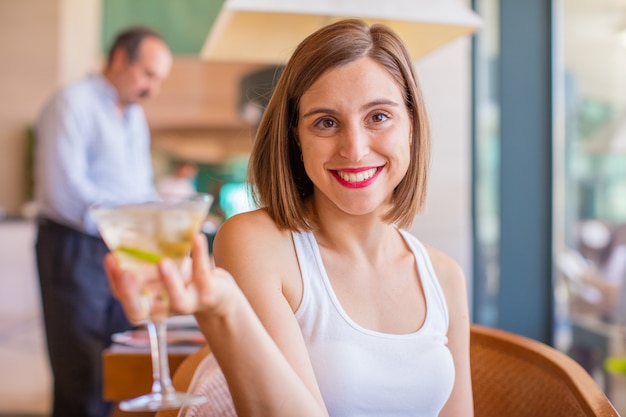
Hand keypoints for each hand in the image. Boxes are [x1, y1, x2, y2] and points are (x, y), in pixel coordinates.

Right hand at [104, 233, 238, 322]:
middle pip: (140, 311)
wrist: (218, 295)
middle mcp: (164, 308)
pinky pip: (202, 273)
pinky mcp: (209, 292)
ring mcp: (188, 303)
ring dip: (169, 281)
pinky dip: (199, 254)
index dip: (115, 281)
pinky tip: (197, 237)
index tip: (110, 258)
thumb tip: (132, 229)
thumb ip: (148, 259)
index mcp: (148, 303)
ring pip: (178, 300)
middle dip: (130, 293)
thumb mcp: (163, 270)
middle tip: (125, 272)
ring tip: (162, 262)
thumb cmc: (184, 279)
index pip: (123, 298)